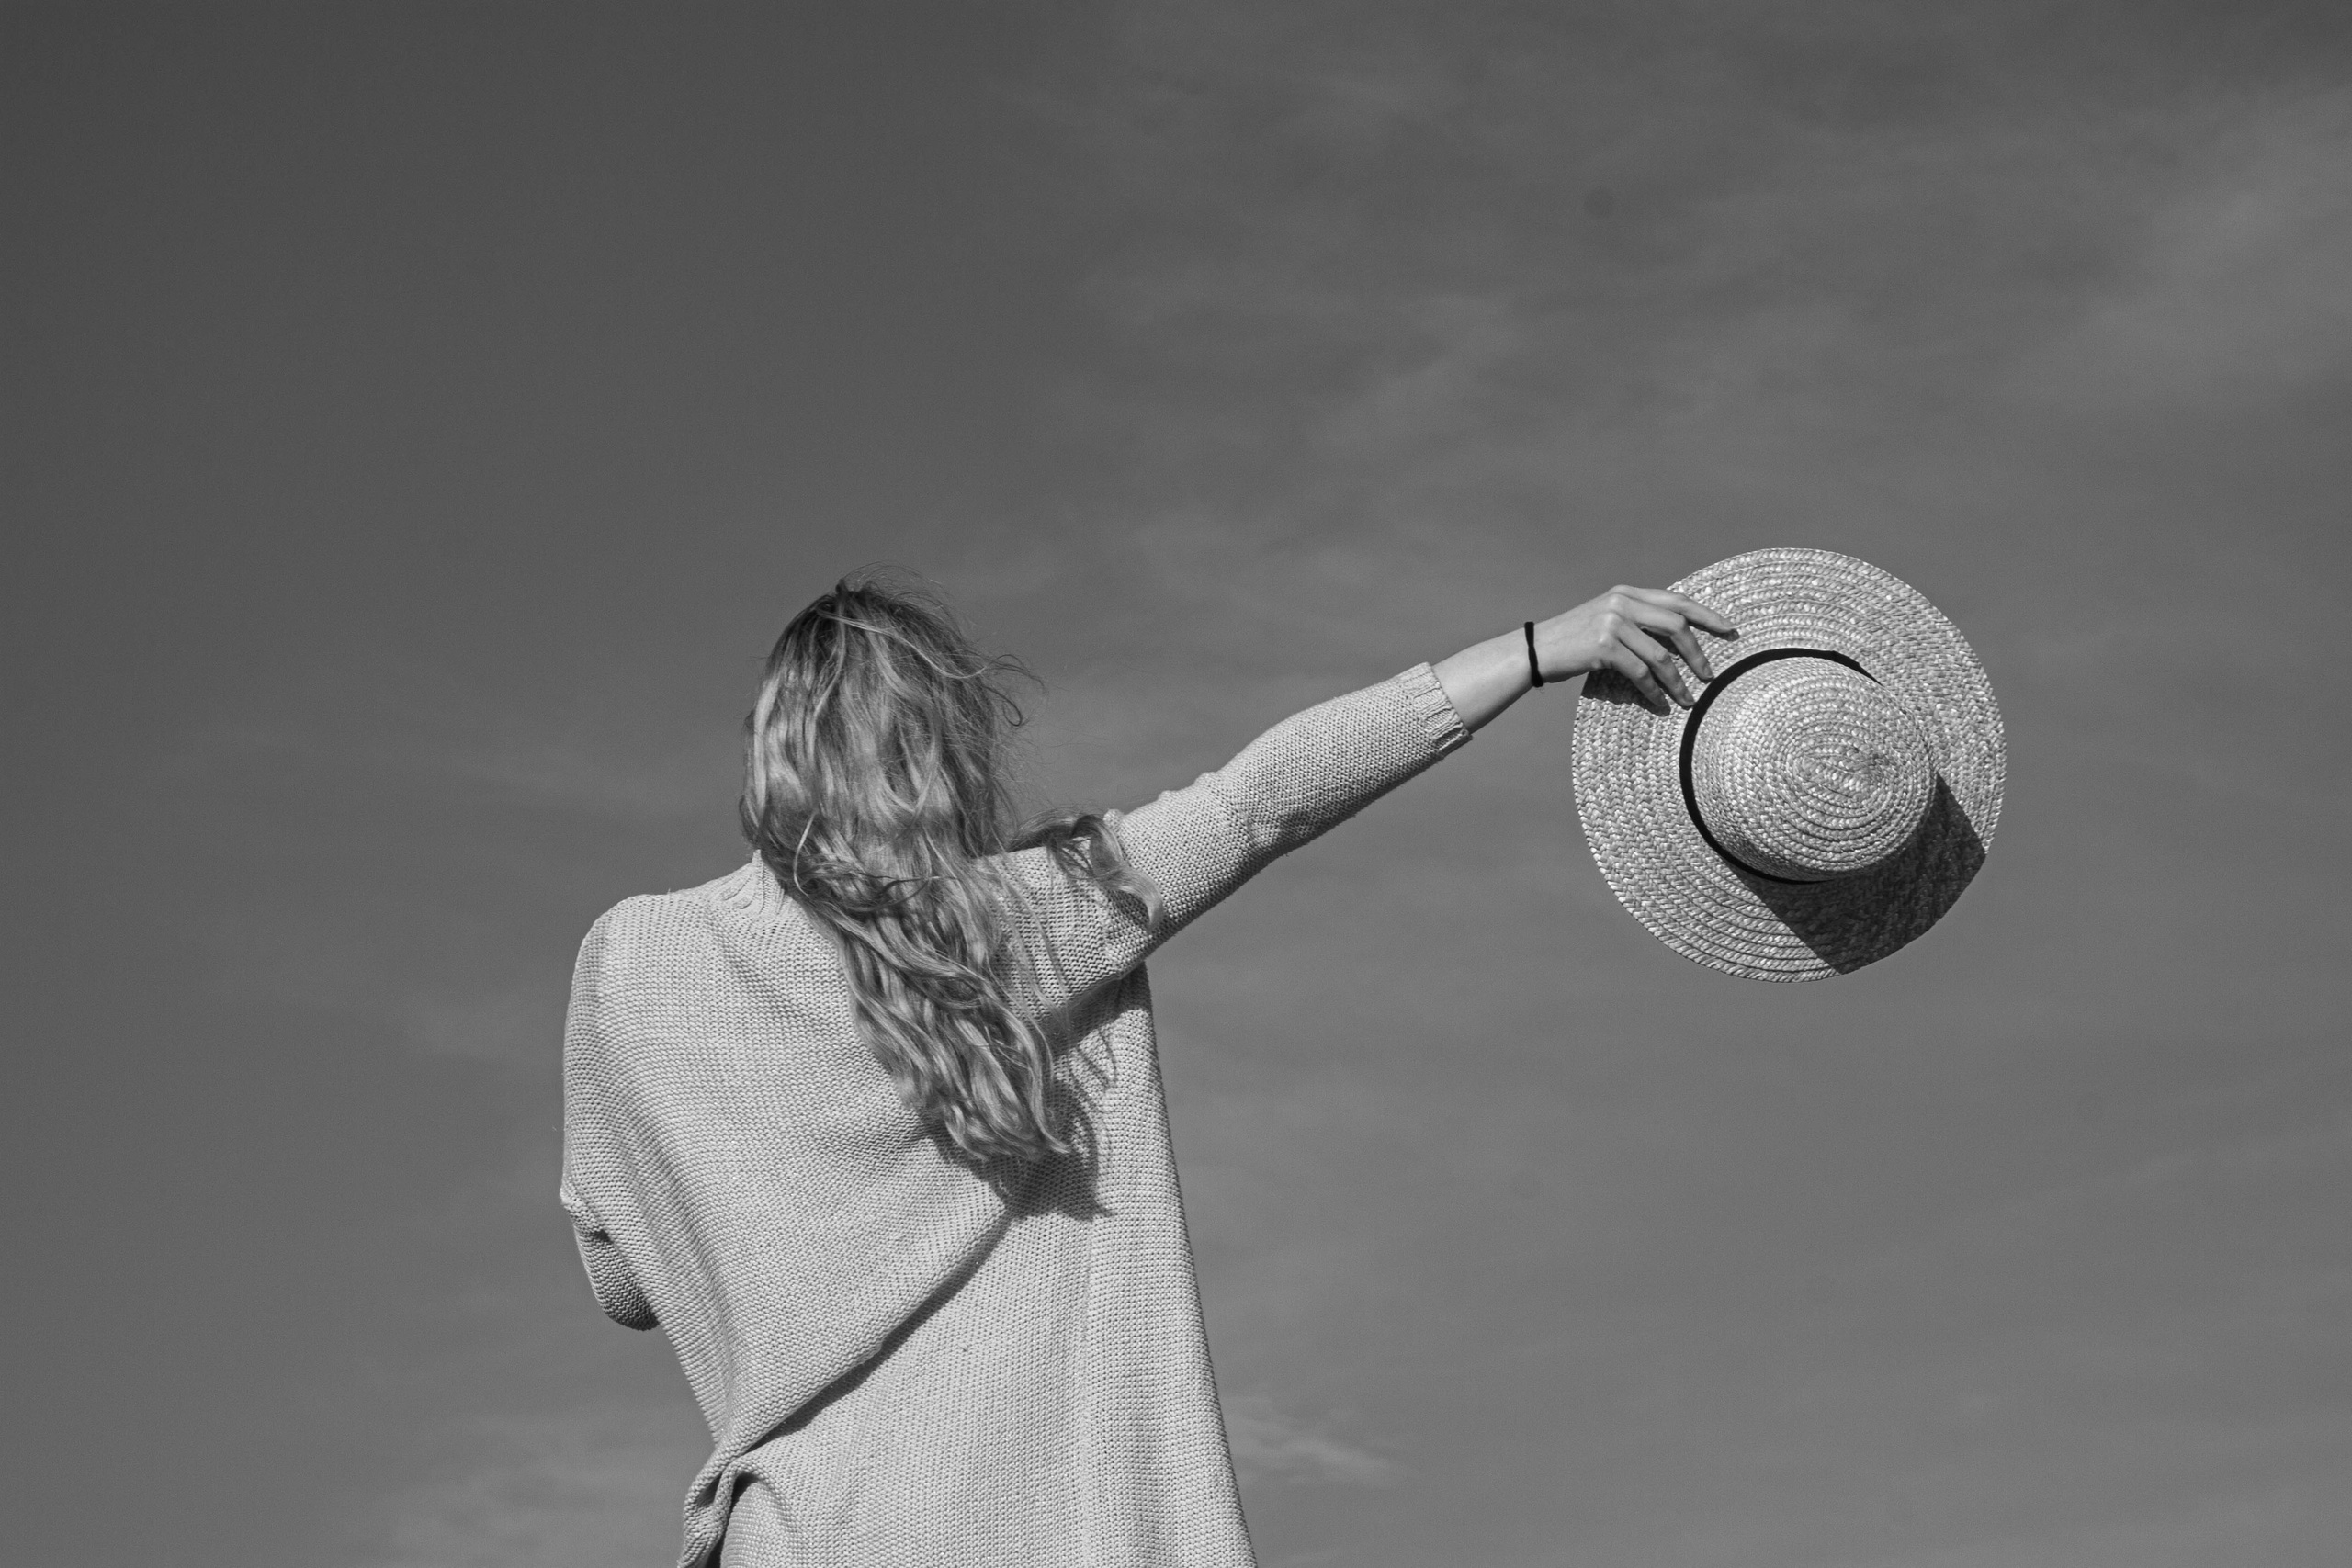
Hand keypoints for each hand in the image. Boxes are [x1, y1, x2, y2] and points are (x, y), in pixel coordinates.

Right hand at [1535, 586, 1736, 708]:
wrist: (1535, 650)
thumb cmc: (1573, 641)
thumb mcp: (1605, 619)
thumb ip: (1636, 619)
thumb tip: (1677, 636)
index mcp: (1626, 593)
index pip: (1677, 600)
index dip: (1707, 614)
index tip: (1729, 629)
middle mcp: (1621, 603)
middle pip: (1676, 625)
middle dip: (1698, 653)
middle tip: (1709, 675)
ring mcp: (1611, 623)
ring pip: (1660, 656)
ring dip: (1678, 681)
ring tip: (1688, 699)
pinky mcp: (1602, 646)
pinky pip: (1640, 674)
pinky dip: (1654, 691)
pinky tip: (1660, 703)